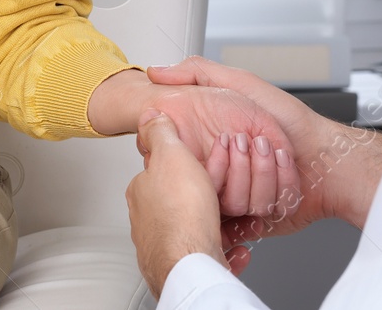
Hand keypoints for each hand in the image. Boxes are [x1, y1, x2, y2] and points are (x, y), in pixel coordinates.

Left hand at [126, 108, 225, 297]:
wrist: (190, 260)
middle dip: (208, 199)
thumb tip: (150, 115)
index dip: (192, 167)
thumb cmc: (181, 212)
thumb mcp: (171, 155)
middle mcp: (148, 219)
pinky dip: (226, 250)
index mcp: (143, 191)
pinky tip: (236, 247)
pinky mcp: (184, 266)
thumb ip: (160, 133)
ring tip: (238, 221)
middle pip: (184, 201)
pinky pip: (209, 254)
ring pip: (198, 228)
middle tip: (229, 197)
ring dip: (221, 224)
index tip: (212, 167)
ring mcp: (164, 244)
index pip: (166, 172)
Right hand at [147, 57, 381, 235]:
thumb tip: (156, 71)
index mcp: (217, 148)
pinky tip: (284, 168)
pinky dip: (274, 187)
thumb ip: (195, 72)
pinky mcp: (264, 216)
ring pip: (234, 200)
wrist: (330, 155)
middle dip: (232, 162)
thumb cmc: (291, 119)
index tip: (220, 139)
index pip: (185, 162)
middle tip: (245, 142)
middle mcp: (228, 175)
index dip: (196, 155)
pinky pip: (256, 213)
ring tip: (268, 150)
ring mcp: (245, 197)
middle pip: (207, 187)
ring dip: (257, 172)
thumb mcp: (241, 83)